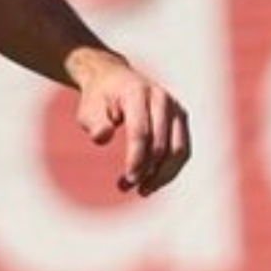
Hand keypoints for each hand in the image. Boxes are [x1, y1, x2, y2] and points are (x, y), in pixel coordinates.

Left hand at [66, 46, 190, 196]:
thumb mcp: (88, 108)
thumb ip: (94, 122)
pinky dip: (171, 169)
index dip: (135, 159)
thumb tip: (103, 137)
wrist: (113, 79)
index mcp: (137, 92)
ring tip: (143, 191)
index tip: (126, 180)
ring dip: (163, 175)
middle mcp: (161, 98)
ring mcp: (175, 108)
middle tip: (125, 187)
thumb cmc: (98, 98)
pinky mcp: (181, 118)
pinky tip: (153, 182)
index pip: (141, 132)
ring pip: (178, 150)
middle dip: (146, 170)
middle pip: (161, 143)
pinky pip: (182, 149)